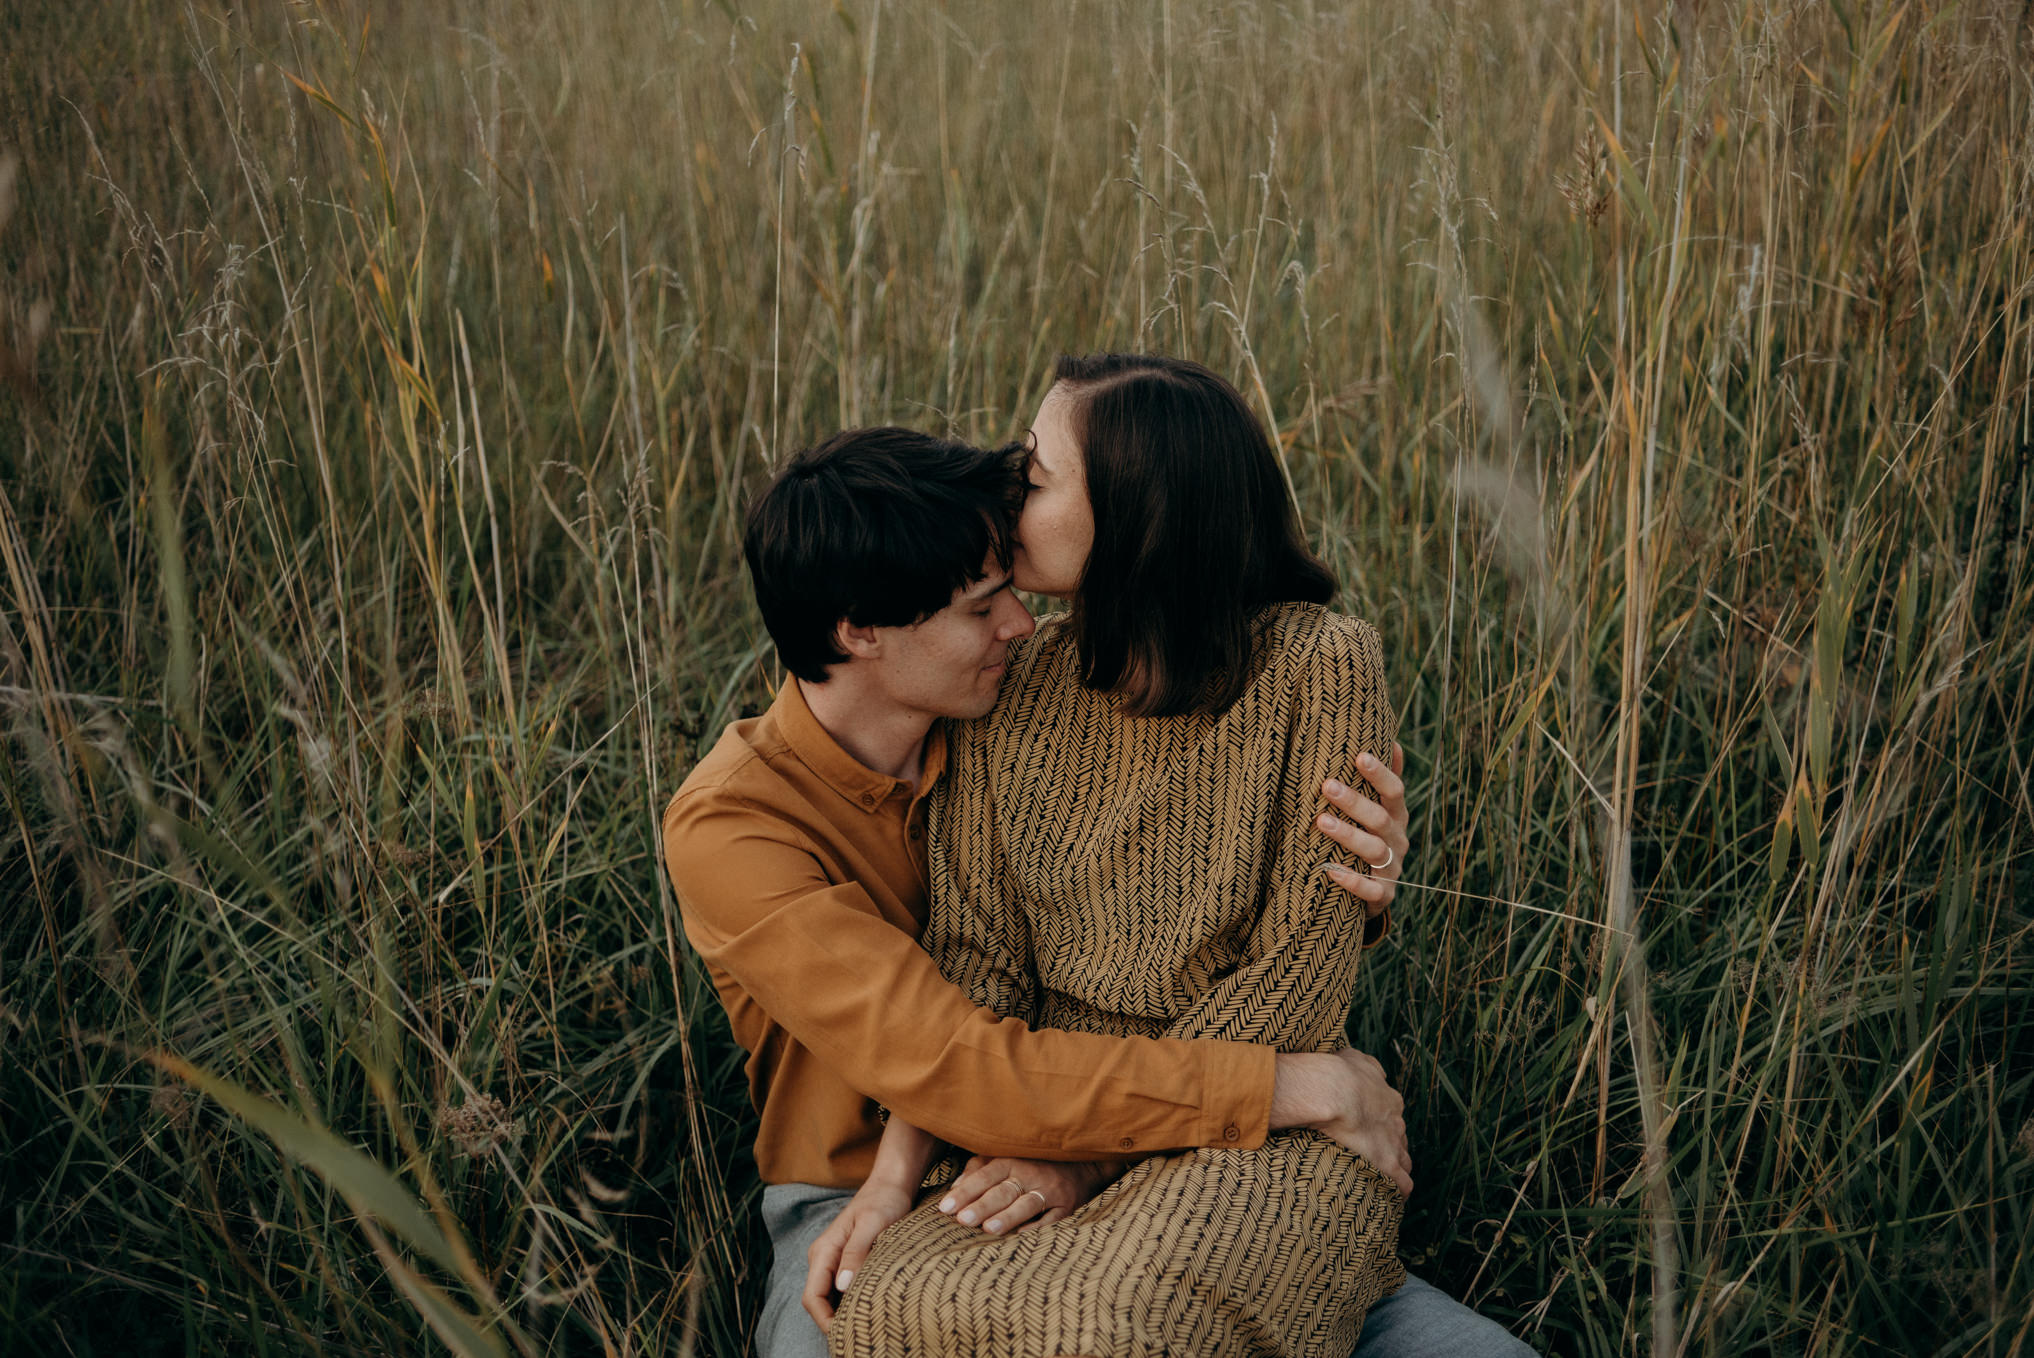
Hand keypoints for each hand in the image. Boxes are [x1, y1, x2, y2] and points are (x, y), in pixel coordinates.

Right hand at [802, 1176, 915, 1331]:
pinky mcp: (846, 1262)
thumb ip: (857, 1253)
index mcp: (824, 1251)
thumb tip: (843, 1286)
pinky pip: (841, 1289)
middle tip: (860, 1339)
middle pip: (818, 1301)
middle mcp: (823, 1258)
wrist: (891, 1185)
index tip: (845, 1337)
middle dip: (833, 1323)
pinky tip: (868, 1310)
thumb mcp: (874, 1224)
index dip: (824, 1320)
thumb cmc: (884, 1201)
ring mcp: (833, 1260)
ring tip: (865, 1329)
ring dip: (842, 1314)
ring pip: (829, 1297)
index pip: (812, 1296)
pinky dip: (850, 1303)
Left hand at [936, 1155, 1122, 1233]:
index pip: (985, 1175)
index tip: (945, 1207)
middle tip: (961, 1220)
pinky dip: (1037, 1228)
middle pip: (1003, 1190)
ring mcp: (1050, 1190)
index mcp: (1012, 1160)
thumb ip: (980, 1168)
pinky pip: (1052, 1219)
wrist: (1083, 1162)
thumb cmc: (1035, 1162)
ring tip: (988, 1229)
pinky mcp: (1067, 1206)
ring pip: (1026, 1204)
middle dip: (982, 1205)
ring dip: (1007, 1217)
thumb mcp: (1008, 1157)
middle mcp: (1031, 1173)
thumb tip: (955, 1187)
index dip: (965, 1191)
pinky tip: (1021, 1238)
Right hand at [1311, 1048, 1411, 1198]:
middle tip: (1375, 1154)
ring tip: (1384, 1180)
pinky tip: (1395, 1199)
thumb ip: (1366, 1064)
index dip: (1383, 1125)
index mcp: (1389, 1099)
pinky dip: (1400, 1191)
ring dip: (1397, 1170)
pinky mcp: (1388, 1164)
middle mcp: (1396, 1122)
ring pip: (1405, 1161)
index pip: (1392, 1117)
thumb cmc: (1339, 1073)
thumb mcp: (1354, 1058)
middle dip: (1391, 1146)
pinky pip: (1402, 1184)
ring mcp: (1394, 1144)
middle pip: (1400, 1139)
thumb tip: (1369, 1067)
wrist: (1335, 1090)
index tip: (1371, 1130)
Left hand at [1317, 742, 1408, 917]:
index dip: (1380, 774)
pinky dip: (1352, 880)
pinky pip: (1371, 890)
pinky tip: (1329, 870)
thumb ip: (1383, 780)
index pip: (1395, 791)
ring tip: (1321, 822)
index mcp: (1397, 816)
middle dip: (1354, 802)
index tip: (1359, 756)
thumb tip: (1390, 739)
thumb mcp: (1381, 810)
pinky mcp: (1383, 896)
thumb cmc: (1371, 838)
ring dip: (1348, 836)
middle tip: (1326, 785)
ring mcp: (1392, 869)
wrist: (1375, 892)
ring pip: (1374, 851)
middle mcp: (1398, 840)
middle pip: (1380, 819)